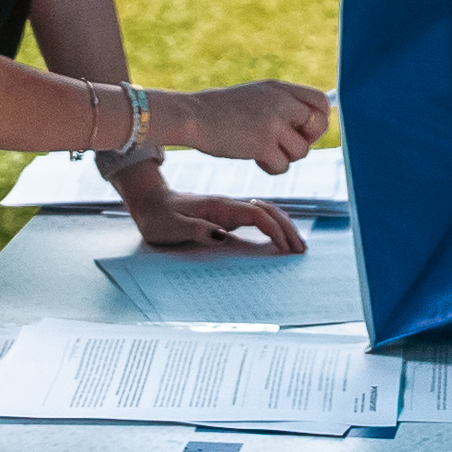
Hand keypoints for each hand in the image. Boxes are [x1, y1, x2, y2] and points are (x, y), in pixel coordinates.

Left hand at [125, 186, 305, 253]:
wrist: (149, 203)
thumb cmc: (158, 218)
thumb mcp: (171, 227)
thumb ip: (195, 230)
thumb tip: (221, 236)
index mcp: (219, 207)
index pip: (256, 215)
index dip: (274, 229)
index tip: (286, 247)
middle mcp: (228, 206)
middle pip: (268, 211)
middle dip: (287, 228)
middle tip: (302, 249)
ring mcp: (229, 210)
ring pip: (265, 213)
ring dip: (283, 226)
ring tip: (297, 245)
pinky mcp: (227, 216)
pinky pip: (256, 219)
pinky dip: (272, 227)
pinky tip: (279, 238)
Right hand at [179, 78, 329, 172]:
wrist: (192, 116)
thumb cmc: (221, 111)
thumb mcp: (256, 96)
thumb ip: (282, 104)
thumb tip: (313, 122)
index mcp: (279, 88)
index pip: (320, 101)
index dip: (317, 119)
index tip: (300, 130)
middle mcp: (280, 102)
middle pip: (319, 125)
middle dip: (306, 140)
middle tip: (285, 144)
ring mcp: (272, 122)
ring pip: (302, 150)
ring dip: (285, 157)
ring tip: (263, 151)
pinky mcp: (262, 144)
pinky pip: (283, 166)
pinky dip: (271, 168)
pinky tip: (255, 159)